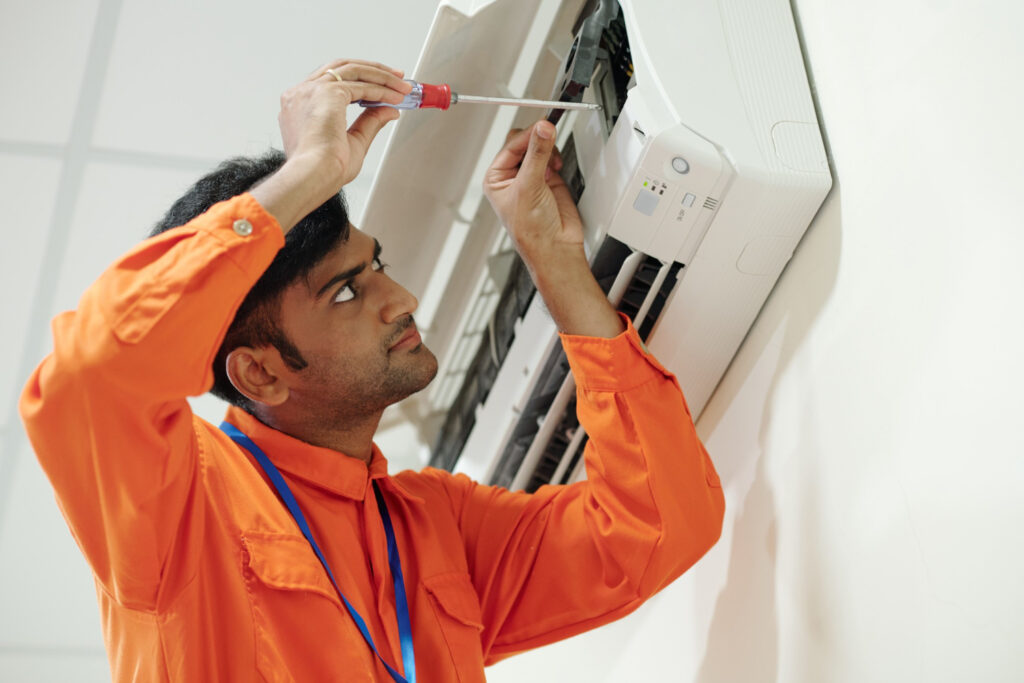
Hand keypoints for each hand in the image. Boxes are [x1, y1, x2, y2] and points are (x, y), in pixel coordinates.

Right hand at [278, 59, 412, 189]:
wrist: (314, 176)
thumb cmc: (324, 169)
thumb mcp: (354, 141)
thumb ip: (369, 122)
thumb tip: (389, 110)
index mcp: (300, 106)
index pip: (330, 81)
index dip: (358, 80)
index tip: (378, 85)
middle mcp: (302, 94)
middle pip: (341, 68)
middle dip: (372, 70)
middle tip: (396, 77)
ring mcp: (312, 90)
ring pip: (353, 70)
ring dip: (381, 76)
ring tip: (402, 87)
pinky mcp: (327, 93)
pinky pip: (361, 85)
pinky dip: (381, 89)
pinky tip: (395, 97)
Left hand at [483, 121, 623, 337]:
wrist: (556, 248)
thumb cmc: (532, 231)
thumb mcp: (530, 187)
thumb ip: (537, 155)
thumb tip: (542, 129)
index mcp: (496, 178)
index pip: (511, 145)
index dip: (527, 135)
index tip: (543, 126)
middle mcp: (512, 176)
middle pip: (525, 142)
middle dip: (537, 142)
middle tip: (548, 139)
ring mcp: (531, 176)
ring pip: (539, 147)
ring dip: (548, 150)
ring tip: (552, 166)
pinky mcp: (549, 178)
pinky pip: (552, 156)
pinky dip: (556, 157)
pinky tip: (556, 169)